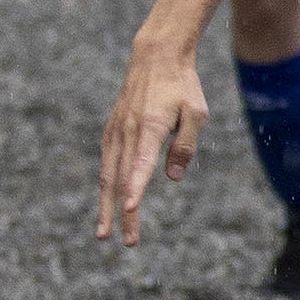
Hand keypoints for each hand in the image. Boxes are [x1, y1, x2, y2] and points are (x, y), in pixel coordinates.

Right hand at [97, 40, 208, 244]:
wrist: (155, 57)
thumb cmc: (181, 86)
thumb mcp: (196, 113)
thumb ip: (185, 146)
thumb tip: (171, 178)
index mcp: (150, 128)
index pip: (141, 165)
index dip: (136, 190)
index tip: (130, 211)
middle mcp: (128, 131)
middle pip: (122, 179)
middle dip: (123, 213)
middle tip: (126, 243)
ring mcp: (116, 131)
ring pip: (108, 174)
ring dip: (106, 206)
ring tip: (104, 233)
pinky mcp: (112, 130)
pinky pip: (107, 162)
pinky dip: (106, 186)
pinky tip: (107, 203)